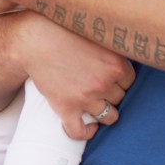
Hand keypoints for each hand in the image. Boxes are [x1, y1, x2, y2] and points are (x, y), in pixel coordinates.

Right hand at [17, 14, 134, 139]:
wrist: (33, 39)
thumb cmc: (63, 31)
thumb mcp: (95, 34)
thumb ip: (112, 45)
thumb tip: (125, 48)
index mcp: (115, 63)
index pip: (130, 81)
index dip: (120, 80)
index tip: (112, 77)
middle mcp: (104, 83)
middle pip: (119, 98)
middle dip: (111, 94)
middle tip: (99, 86)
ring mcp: (86, 98)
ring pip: (109, 117)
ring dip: (105, 112)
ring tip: (97, 106)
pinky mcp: (66, 107)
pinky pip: (80, 131)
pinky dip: (87, 132)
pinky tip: (90, 127)